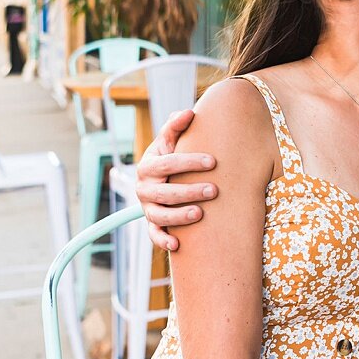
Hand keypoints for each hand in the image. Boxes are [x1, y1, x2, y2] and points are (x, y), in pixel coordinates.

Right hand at [136, 109, 218, 250]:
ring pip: (159, 215)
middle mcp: (144, 188)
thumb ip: (176, 126)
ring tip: (199, 213)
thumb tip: (189, 112)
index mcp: (148, 165)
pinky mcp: (152, 223)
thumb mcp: (171, 140)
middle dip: (189, 191)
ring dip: (178, 216)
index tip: (212, 161)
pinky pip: (154, 235)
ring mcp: (147, 207)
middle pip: (165, 192)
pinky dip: (162, 241)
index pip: (168, 163)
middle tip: (214, 190)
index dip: (190, 162)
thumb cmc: (171, 155)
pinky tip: (177, 245)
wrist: (162, 176)